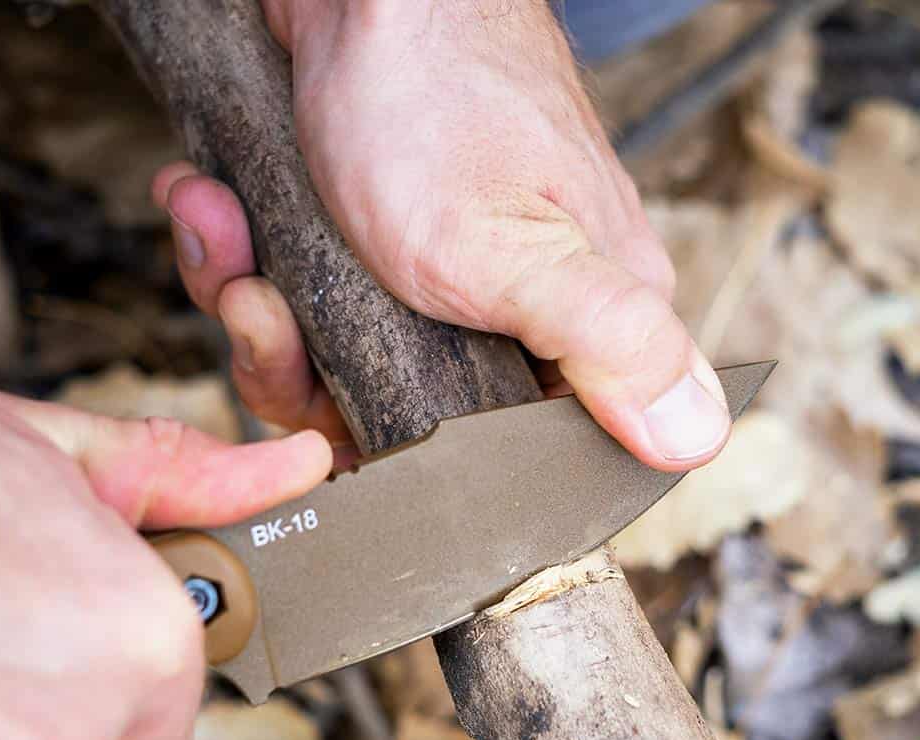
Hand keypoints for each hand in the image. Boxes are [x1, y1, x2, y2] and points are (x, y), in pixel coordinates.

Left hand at [151, 0, 729, 470]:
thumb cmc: (435, 94)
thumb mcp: (514, 249)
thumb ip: (607, 346)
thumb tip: (699, 438)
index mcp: (584, 322)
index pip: (519, 461)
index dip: (420, 465)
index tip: (344, 422)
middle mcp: (519, 307)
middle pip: (405, 419)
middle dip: (310, 379)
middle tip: (266, 309)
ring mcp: (437, 276)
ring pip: (335, 363)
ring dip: (259, 313)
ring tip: (238, 252)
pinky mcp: (372, 244)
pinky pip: (297, 300)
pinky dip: (245, 262)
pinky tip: (220, 211)